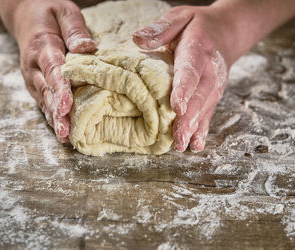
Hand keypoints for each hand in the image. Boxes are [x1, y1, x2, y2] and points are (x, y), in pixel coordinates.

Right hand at [12, 0, 95, 141]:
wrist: (25, 15)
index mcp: (42, 47)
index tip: (67, 106)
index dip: (60, 90)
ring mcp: (33, 77)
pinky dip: (51, 116)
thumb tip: (87, 48)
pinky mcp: (35, 83)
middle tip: (67, 133)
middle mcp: (34, 66)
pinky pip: (43, 101)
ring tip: (65, 138)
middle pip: (47, 92)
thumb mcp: (64, 11)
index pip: (53, 71)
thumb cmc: (48, 12)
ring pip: (44, 101)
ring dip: (54, 120)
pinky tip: (60, 130)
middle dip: (58, 113)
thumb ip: (74, 29)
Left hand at [133, 5, 230, 151]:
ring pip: (204, 109)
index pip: (190, 71)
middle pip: (199, 96)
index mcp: (198, 49)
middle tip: (177, 137)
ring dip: (193, 128)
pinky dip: (202, 130)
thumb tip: (137, 39)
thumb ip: (160, 29)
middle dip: (188, 118)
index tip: (176, 106)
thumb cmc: (196, 26)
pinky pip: (208, 113)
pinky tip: (196, 145)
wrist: (226, 32)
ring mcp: (213, 85)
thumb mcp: (179, 17)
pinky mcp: (213, 95)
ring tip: (182, 145)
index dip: (184, 89)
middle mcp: (209, 71)